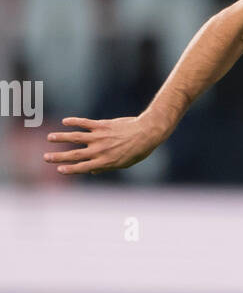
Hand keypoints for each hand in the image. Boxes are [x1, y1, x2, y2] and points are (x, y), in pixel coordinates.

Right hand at [43, 116, 164, 174]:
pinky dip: (74, 122)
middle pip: (74, 154)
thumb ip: (106, 167)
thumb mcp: (124, 163)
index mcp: (105, 162)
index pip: (82, 167)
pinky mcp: (102, 125)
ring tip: (49, 137)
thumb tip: (91, 171)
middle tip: (46, 157)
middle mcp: (100, 150)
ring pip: (75, 137)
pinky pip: (84, 123)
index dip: (70, 169)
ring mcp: (100, 137)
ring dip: (61, 138)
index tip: (59, 170)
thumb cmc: (137, 150)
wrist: (147, 133)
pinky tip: (65, 121)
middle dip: (58, 157)